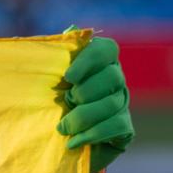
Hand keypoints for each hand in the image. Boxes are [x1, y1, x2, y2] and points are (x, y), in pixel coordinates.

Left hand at [59, 32, 132, 172]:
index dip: (90, 60)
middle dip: (86, 92)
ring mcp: (122, 104)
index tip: (68, 76)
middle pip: (113, 77)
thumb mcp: (46, 80)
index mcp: (98, 62)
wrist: (56, 143)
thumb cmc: (50, 104)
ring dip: (83, 116)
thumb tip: (71, 29)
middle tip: (65, 102)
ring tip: (62, 127)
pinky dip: (92, 134)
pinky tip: (73, 141)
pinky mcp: (125, 129)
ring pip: (112, 104)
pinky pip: (116, 126)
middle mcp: (115, 80)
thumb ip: (56, 55)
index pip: (107, 49)